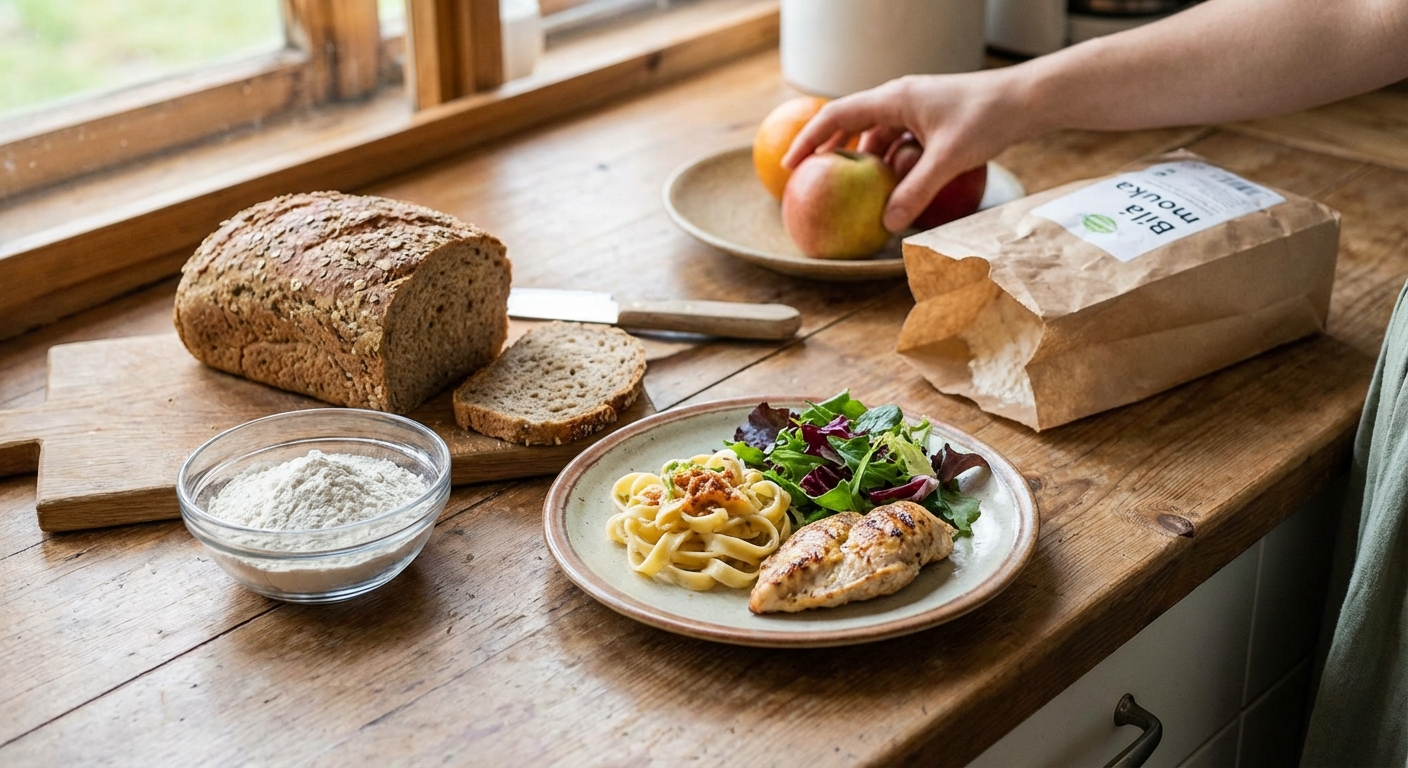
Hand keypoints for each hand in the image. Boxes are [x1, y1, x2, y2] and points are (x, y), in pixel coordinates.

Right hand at [782, 68, 1040, 231]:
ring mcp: (918, 109)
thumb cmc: (988, 119)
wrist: (1028, 99)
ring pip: (879, 135)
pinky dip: (892, 163)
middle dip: (833, 152)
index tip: (789, 165)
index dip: (809, 139)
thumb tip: (887, 225)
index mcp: (894, 98)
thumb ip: (915, 192)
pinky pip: (901, 142)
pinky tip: (896, 187)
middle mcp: (901, 99)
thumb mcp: (948, 159)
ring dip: (866, 162)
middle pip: (853, 123)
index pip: (837, 115)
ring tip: (854, 192)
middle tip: (814, 180)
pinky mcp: (934, 120)